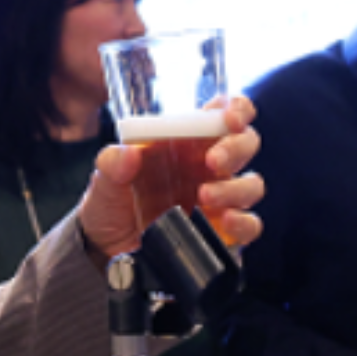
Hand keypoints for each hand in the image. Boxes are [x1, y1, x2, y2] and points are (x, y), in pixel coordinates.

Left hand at [77, 95, 264, 257]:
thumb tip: (129, 153)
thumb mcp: (104, 178)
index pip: (222, 114)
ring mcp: (219, 199)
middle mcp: (208, 167)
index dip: (236, 109)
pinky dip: (244, 222)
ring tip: (203, 196)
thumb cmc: (112, 202)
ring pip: (251, 184)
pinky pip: (250, 224)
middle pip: (246, 144)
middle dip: (236, 147)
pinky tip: (225, 221)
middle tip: (212, 161)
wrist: (107, 246)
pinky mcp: (223, 231)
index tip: (230, 118)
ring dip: (233, 187)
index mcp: (185, 143)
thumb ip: (112, 161)